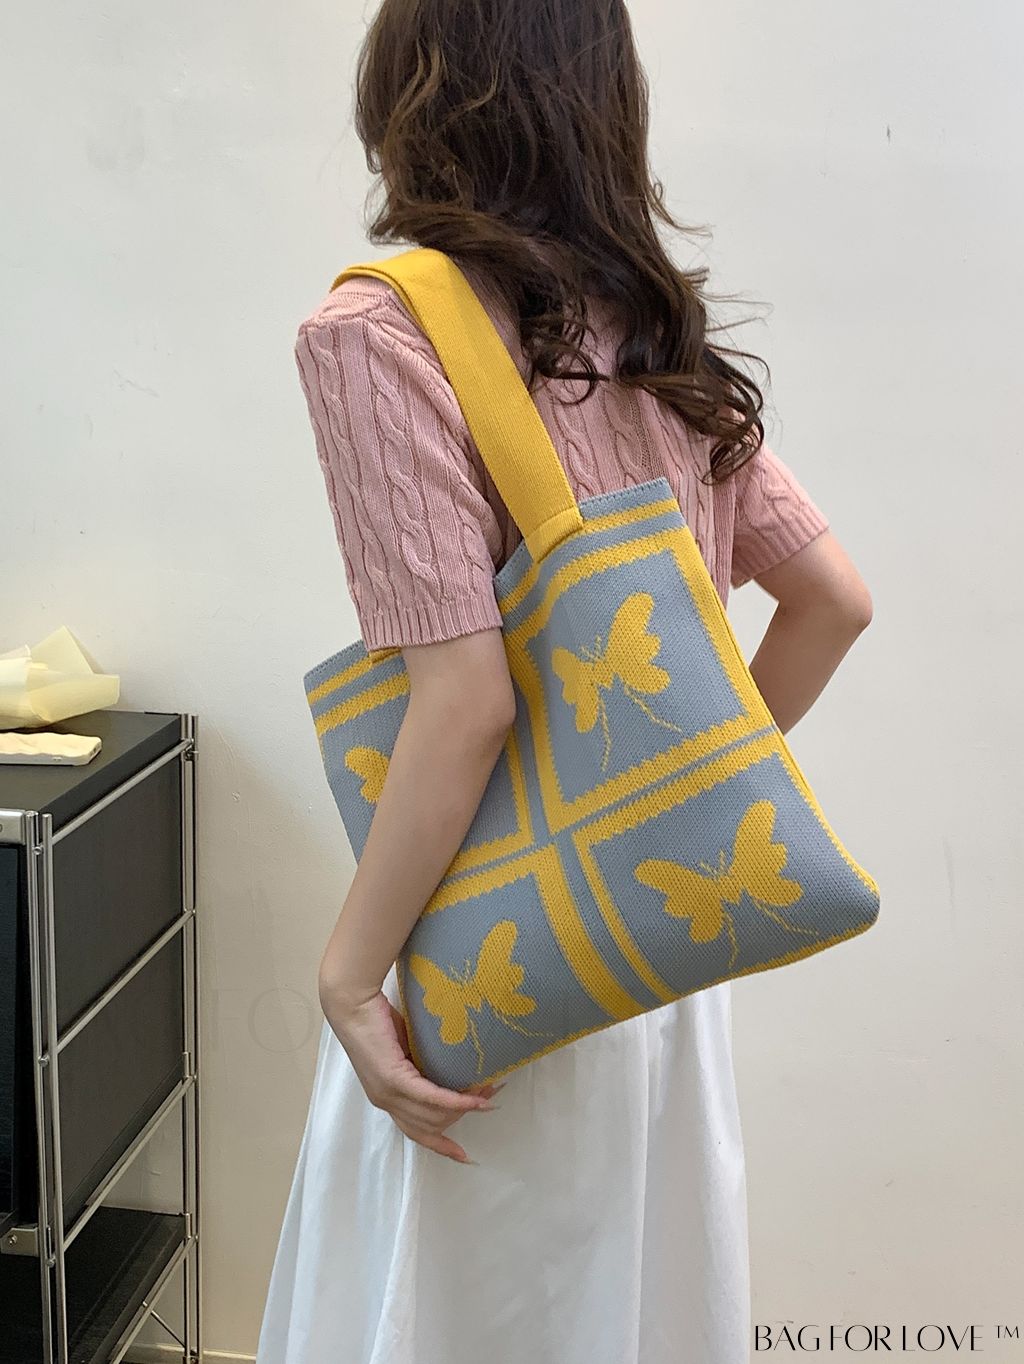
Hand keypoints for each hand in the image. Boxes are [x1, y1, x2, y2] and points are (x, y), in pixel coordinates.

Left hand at [320, 982, 502, 1163]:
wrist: (352, 1003)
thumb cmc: (375, 1017)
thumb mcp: (403, 1048)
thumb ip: (420, 1064)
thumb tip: (450, 1065)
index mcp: (386, 1097)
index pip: (416, 1131)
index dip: (440, 1145)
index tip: (463, 1155)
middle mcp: (386, 1101)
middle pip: (431, 1125)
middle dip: (462, 1117)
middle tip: (488, 1100)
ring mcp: (388, 1093)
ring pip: (434, 1115)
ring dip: (465, 1107)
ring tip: (488, 1093)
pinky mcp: (393, 1079)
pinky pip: (431, 1098)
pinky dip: (456, 1101)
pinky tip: (475, 1100)